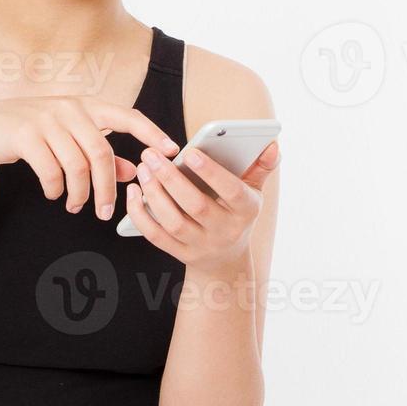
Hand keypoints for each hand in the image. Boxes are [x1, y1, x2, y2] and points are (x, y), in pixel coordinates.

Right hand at [0, 96, 179, 219]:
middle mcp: (70, 108)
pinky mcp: (26, 135)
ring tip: (75, 206)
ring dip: (79, 193)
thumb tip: (131, 172)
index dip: (151, 132)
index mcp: (87, 105)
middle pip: (101, 153)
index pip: (128, 116)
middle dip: (106, 188)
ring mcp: (47, 119)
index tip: (172, 150)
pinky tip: (55, 194)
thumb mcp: (70, 136)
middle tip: (106, 212)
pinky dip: (56, 189)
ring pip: (76, 165)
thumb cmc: (36, 132)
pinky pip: (51, 171)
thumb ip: (101, 152)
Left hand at [124, 140, 280, 271]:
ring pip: (173, 221)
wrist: (226, 260)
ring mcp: (201, 245)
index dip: (212, 172)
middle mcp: (224, 231)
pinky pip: (155, 235)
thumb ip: (261, 167)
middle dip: (171, 179)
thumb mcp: (253, 192)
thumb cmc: (237, 213)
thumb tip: (272, 145)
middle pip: (196, 206)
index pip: (231, 191)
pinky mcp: (180, 253)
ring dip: (154, 194)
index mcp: (245, 211)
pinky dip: (141, 214)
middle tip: (152, 154)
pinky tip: (134, 192)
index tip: (191, 152)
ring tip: (143, 169)